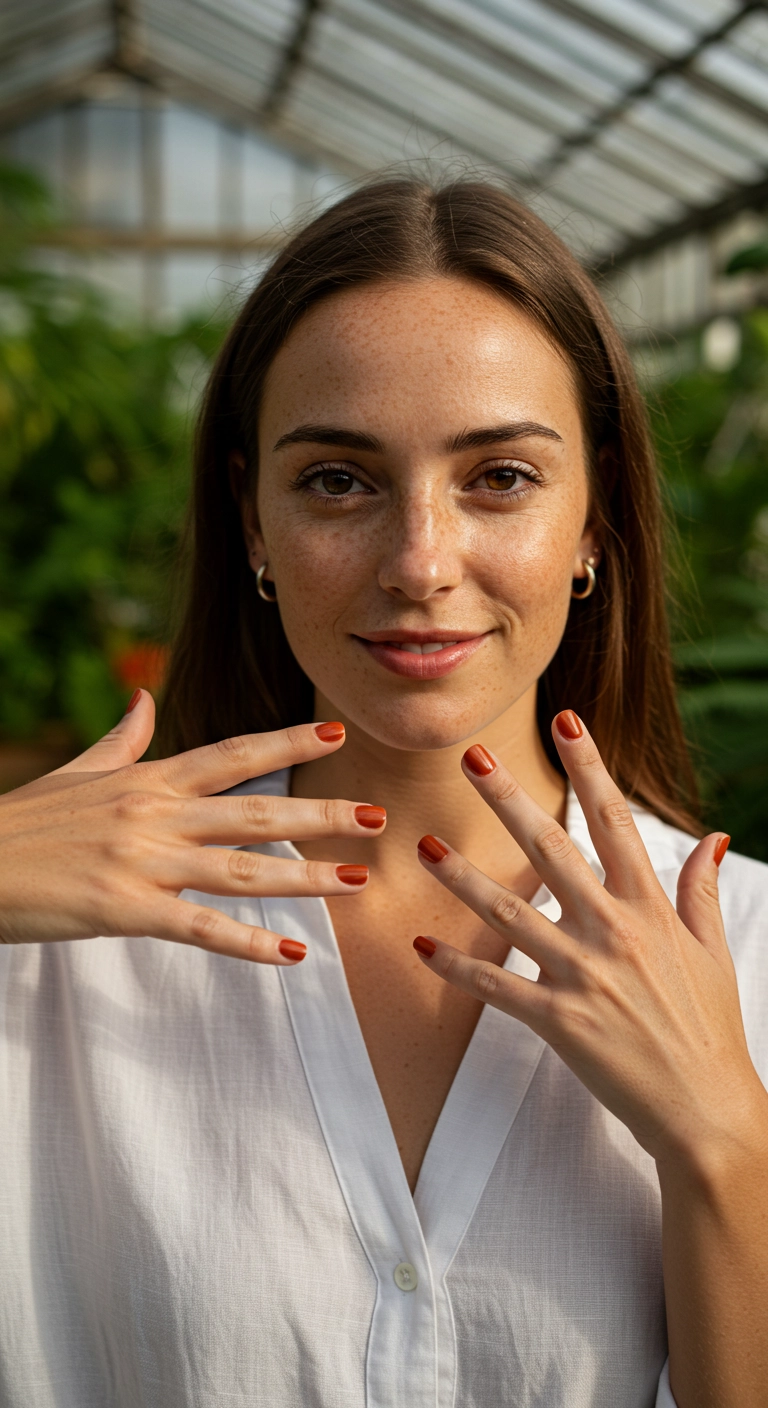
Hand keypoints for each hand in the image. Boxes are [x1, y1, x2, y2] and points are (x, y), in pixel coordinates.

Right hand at [0, 691, 383, 962]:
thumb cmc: (24, 823)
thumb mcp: (78, 772)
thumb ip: (121, 740)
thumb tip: (144, 698)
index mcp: (147, 779)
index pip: (233, 754)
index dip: (288, 741)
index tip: (337, 732)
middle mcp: (154, 814)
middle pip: (254, 811)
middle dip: (320, 814)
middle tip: (376, 818)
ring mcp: (141, 861)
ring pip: (240, 869)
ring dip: (304, 877)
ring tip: (356, 881)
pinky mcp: (123, 909)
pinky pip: (198, 927)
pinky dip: (248, 943)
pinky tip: (292, 953)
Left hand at [413, 711, 766, 1171]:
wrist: (704, 1107)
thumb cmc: (709, 1026)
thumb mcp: (713, 950)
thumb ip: (700, 889)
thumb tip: (711, 837)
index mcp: (649, 906)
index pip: (614, 819)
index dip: (588, 765)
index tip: (566, 721)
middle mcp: (612, 930)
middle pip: (551, 849)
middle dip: (509, 799)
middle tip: (472, 758)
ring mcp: (582, 974)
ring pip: (509, 912)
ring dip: (461, 877)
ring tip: (423, 844)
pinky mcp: (558, 1019)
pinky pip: (496, 986)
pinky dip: (457, 968)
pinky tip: (421, 947)